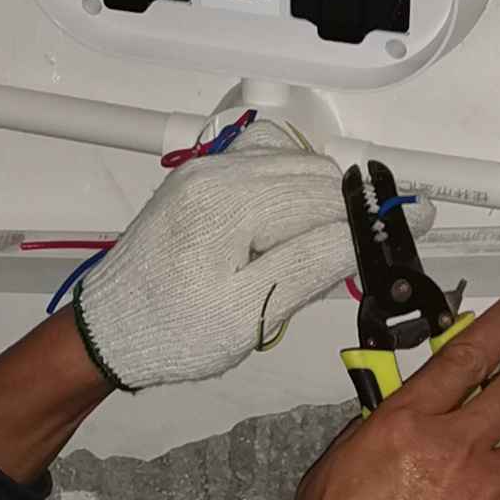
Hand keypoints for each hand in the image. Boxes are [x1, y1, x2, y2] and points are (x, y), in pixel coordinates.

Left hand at [70, 146, 354, 391]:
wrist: (109, 331)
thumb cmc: (173, 331)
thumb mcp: (251, 312)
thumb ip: (312, 265)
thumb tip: (364, 232)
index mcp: (229, 200)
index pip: (327, 197)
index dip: (364, 224)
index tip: (390, 250)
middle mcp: (217, 171)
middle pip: (313, 175)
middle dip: (337, 217)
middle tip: (332, 271)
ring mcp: (205, 171)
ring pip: (292, 168)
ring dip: (313, 206)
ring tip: (298, 260)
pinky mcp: (200, 181)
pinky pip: (263, 171)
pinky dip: (285, 196)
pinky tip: (277, 237)